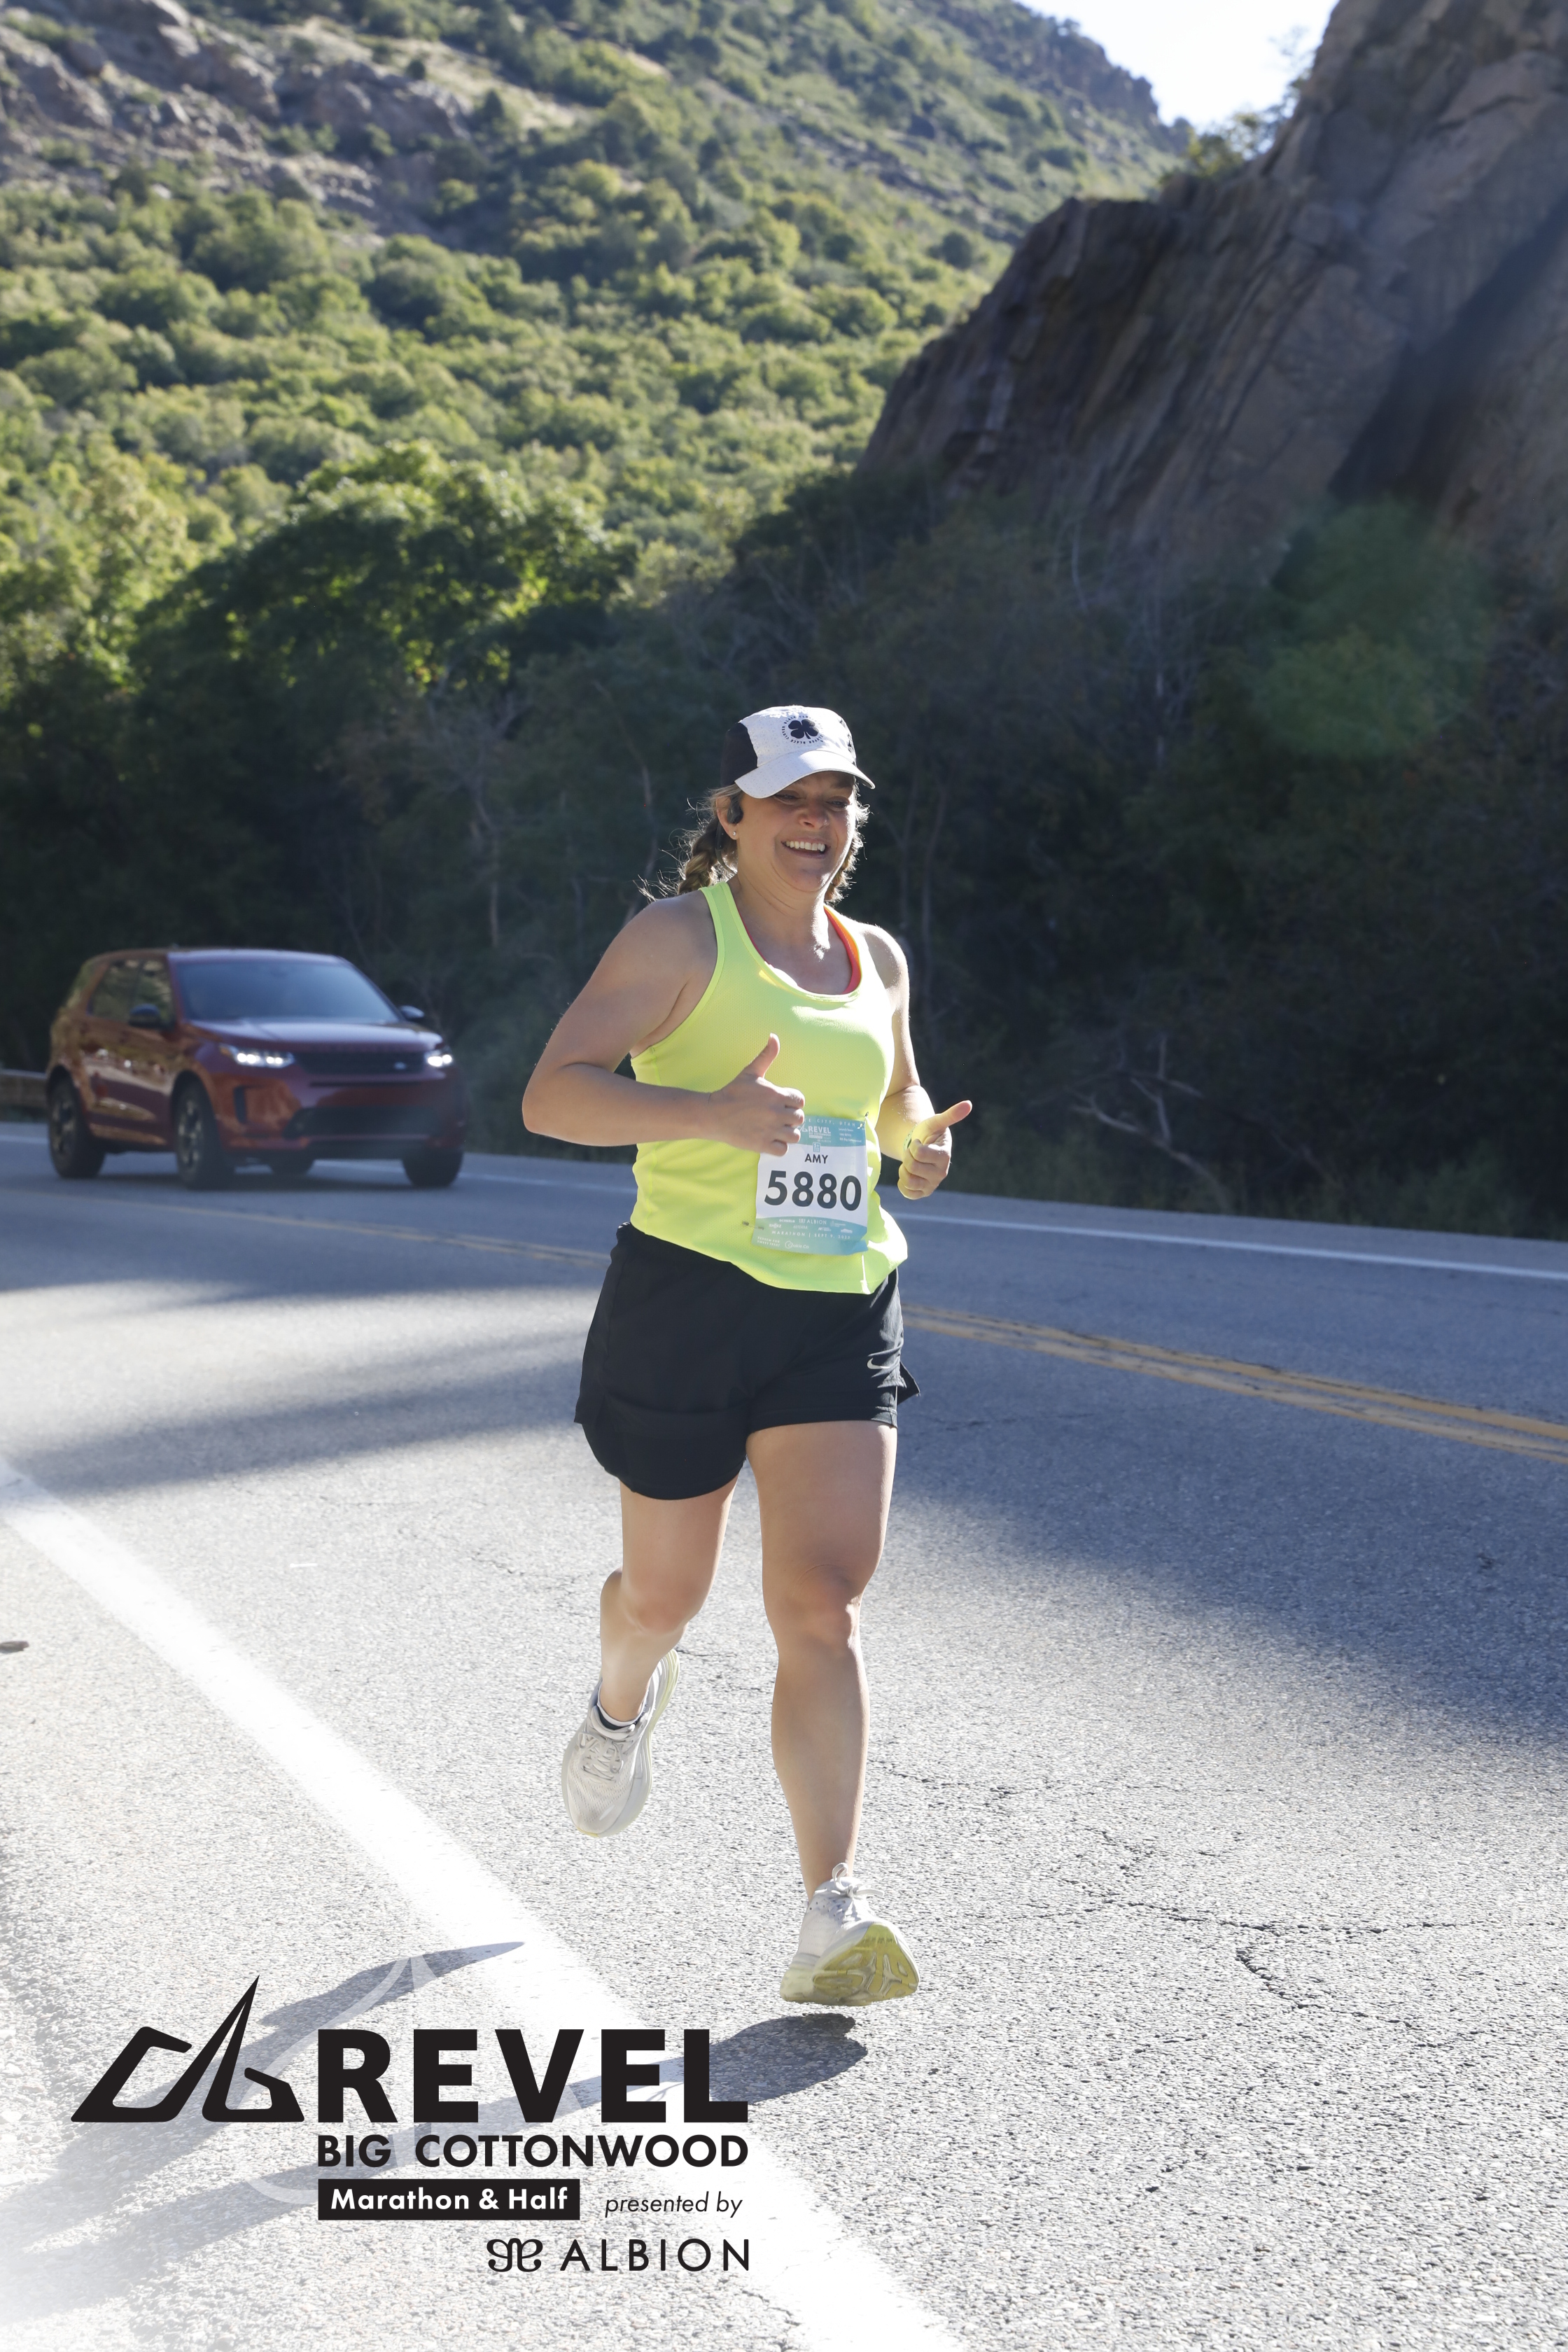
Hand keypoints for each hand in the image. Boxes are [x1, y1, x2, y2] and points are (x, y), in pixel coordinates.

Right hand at [706, 1034, 804, 1155]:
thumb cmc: (733, 1092)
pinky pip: (783, 1150)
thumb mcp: (751, 1072)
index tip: (781, 1103)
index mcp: (777, 1095)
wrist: (714, 1113)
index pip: (800, 1101)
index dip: (792, 1102)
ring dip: (788, 1133)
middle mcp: (776, 1113)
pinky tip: (770, 1139)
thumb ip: (766, 1055)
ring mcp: (770, 1130)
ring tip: (776, 1129)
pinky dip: (779, 1146)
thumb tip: (774, 1036)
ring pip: (795, 1136)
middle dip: (791, 1118)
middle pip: (799, 1119)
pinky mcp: (762, 1145)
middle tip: (777, 1117)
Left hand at [899, 1100, 971, 1197]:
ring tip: (910, 1163)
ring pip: (908, 1181)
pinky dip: (902, 1183)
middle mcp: (941, 1173)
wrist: (921, 1148)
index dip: (914, 1146)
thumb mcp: (937, 1122)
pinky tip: (909, 1173)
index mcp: (945, 1156)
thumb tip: (968, 1104)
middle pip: (912, 1166)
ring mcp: (933, 1184)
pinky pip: (907, 1193)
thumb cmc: (929, 1133)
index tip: (919, 1142)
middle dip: (907, 1156)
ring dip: (903, 1170)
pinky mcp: (924, 1193)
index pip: (919, 1153)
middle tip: (912, 1152)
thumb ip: (951, 1114)